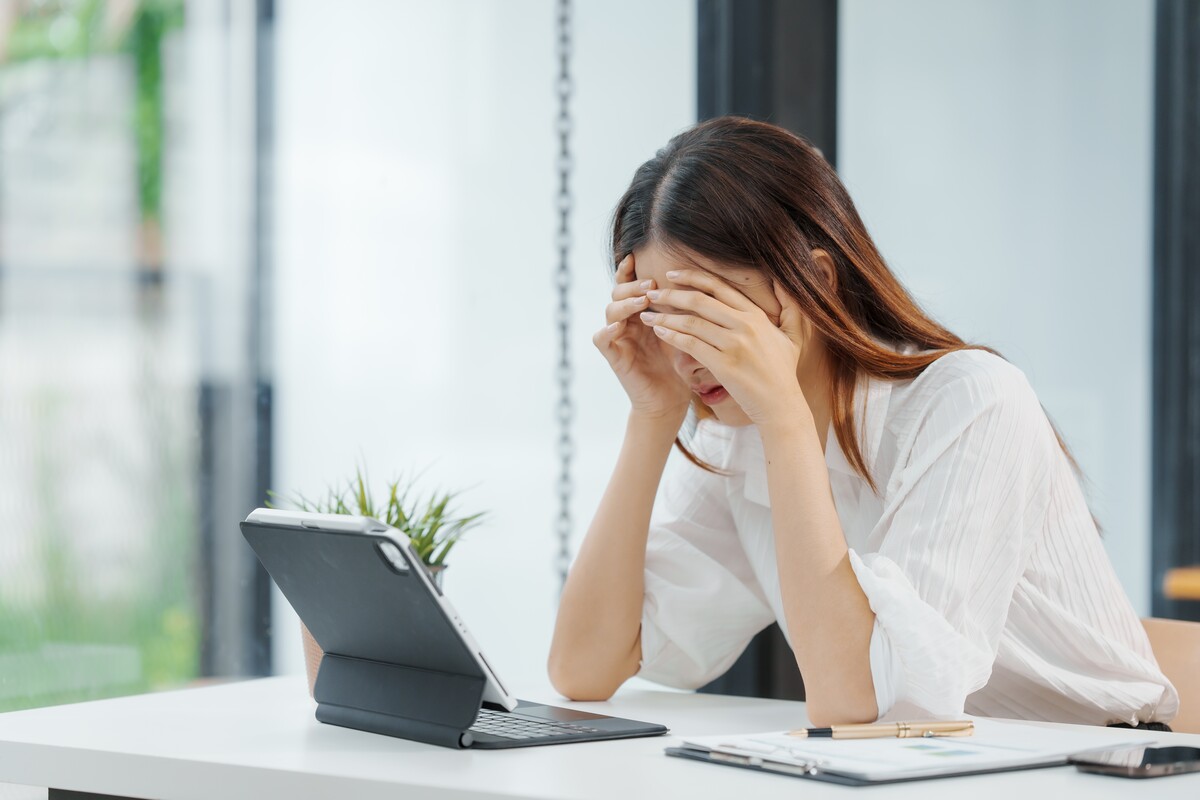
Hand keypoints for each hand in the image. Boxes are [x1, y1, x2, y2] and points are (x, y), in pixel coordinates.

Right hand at [593, 254, 691, 420]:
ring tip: (642, 302)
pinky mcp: (614, 357)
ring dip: (625, 304)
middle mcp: (626, 322)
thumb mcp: (684, 331)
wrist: (670, 400)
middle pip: (618, 292)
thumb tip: (700, 279)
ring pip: (610, 311)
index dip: (629, 270)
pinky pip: (600, 339)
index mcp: (641, 312)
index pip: (630, 284)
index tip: (637, 255)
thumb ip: (683, 308)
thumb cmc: (679, 365)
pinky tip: (617, 327)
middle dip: (633, 285)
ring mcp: (618, 339)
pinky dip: (606, 331)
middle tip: (651, 284)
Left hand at [638, 269, 811, 427]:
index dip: (692, 277)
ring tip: (647, 314)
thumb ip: (790, 308)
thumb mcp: (794, 336)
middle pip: (700, 300)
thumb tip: (784, 284)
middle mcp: (745, 325)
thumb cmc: (783, 372)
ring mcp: (734, 345)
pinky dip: (672, 335)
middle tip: (651, 292)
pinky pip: (691, 344)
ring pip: (692, 322)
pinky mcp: (724, 365)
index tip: (672, 274)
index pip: (719, 287)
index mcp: (756, 315)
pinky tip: (659, 331)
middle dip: (672, 294)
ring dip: (666, 315)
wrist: (782, 406)